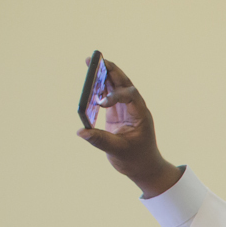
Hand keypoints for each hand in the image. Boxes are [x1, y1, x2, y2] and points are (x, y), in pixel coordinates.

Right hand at [76, 57, 182, 197]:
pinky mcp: (118, 113)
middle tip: (98, 59)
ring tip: (91, 61)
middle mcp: (135, 109)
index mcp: (141, 115)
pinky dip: (101, 87)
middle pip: (125, 84)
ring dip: (106, 74)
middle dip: (112, 71)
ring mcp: (127, 110)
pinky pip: (109, 95)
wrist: (143, 167)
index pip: (131, 96)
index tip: (102, 104)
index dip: (116, 95)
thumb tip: (81, 132)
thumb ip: (100, 140)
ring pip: (117, 87)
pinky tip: (91, 80)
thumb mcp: (118, 151)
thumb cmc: (136, 160)